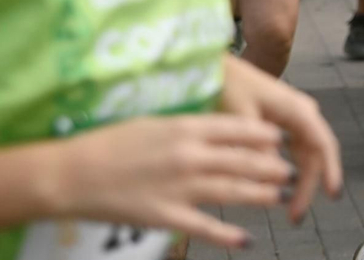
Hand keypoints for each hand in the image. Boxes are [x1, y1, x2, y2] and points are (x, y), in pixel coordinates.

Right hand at [53, 113, 294, 247]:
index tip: (281, 139)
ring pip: (234, 192)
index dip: (266, 136)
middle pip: (245, 161)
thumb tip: (219, 133)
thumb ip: (190, 128)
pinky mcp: (166, 217)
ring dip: (262, 196)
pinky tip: (246, 240)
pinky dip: (228, 236)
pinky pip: (205, 227)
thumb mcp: (155, 124)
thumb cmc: (110, 143)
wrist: (72, 174)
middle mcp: (191, 156)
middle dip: (273, 167)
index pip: (240, 129)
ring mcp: (180, 188)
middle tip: (291, 171)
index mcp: (187, 128)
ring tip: (281, 197)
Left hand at [218, 55, 342, 224]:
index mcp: (298, 109)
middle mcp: (303, 113)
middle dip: (309, 185)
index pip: (323, 144)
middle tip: (295, 215)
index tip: (331, 195)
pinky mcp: (283, 122)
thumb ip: (258, 146)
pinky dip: (292, 170)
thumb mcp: (241, 117)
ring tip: (291, 208)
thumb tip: (273, 176)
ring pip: (307, 155)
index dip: (329, 170)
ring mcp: (295, 117)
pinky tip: (282, 187)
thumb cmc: (230, 85)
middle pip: (316, 154)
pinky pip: (295, 151)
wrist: (219, 66)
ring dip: (302, 180)